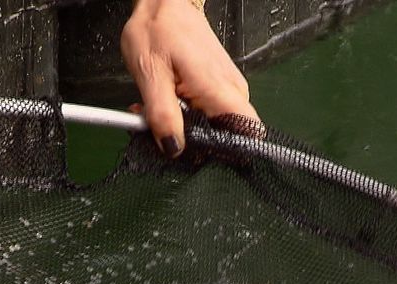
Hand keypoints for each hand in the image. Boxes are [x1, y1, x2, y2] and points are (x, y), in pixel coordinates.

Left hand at [122, 0, 260, 155]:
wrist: (165, 3)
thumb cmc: (158, 30)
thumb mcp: (150, 75)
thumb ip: (162, 115)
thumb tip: (173, 149)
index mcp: (218, 89)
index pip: (247, 133)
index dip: (226, 153)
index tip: (197, 155)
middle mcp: (233, 91)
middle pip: (229, 136)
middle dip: (195, 141)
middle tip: (162, 130)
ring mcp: (230, 89)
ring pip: (217, 126)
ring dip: (188, 128)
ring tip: (159, 112)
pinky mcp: (222, 88)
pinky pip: (212, 113)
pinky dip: (189, 115)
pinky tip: (169, 104)